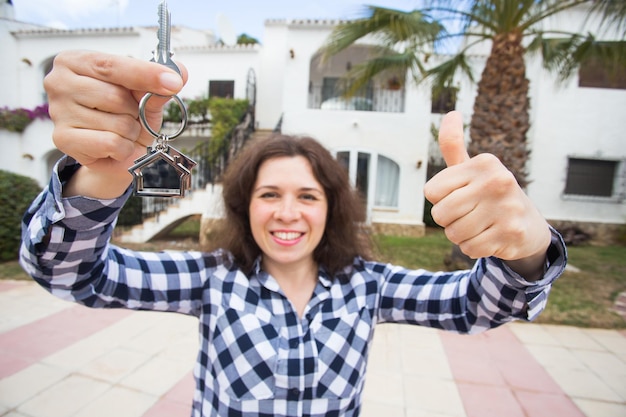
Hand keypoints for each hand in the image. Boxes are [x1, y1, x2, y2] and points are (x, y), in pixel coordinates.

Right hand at [44, 50, 186, 197]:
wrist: (115, 152)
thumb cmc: (125, 116)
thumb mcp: (145, 97)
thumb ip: (157, 85)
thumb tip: (178, 73)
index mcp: (76, 61)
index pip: (113, 65)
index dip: (146, 74)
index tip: (173, 81)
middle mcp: (59, 82)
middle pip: (115, 96)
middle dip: (134, 111)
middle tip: (129, 116)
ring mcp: (58, 111)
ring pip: (117, 122)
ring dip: (130, 132)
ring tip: (121, 131)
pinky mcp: (63, 139)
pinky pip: (111, 143)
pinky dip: (123, 148)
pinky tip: (114, 146)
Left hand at [424, 111, 550, 279]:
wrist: (529, 225)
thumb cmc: (489, 194)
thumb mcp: (471, 169)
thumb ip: (454, 145)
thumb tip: (451, 113)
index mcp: (484, 163)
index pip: (431, 192)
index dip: (440, 200)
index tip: (461, 196)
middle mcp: (498, 181)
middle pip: (440, 214)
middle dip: (449, 220)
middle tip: (470, 214)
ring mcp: (507, 208)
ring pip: (454, 234)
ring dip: (461, 235)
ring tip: (481, 225)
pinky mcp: (511, 233)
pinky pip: (469, 248)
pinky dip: (474, 248)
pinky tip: (490, 237)